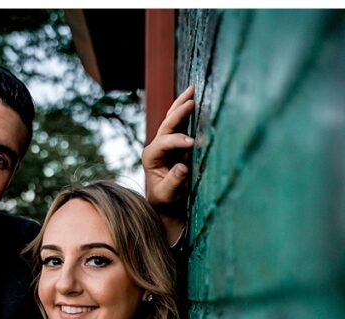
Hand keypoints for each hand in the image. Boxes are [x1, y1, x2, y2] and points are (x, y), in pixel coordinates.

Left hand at [142, 85, 195, 244]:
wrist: (165, 204)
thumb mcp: (167, 196)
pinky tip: (194, 99)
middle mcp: (156, 146)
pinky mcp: (175, 143)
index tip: (193, 143)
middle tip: (192, 100)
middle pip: (167, 123)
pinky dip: (187, 111)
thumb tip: (183, 166)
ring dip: (182, 104)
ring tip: (192, 89)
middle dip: (179, 111)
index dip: (178, 141)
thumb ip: (173, 182)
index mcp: (151, 156)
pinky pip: (180, 123)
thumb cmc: (165, 201)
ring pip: (172, 118)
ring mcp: (165, 143)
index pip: (165, 142)